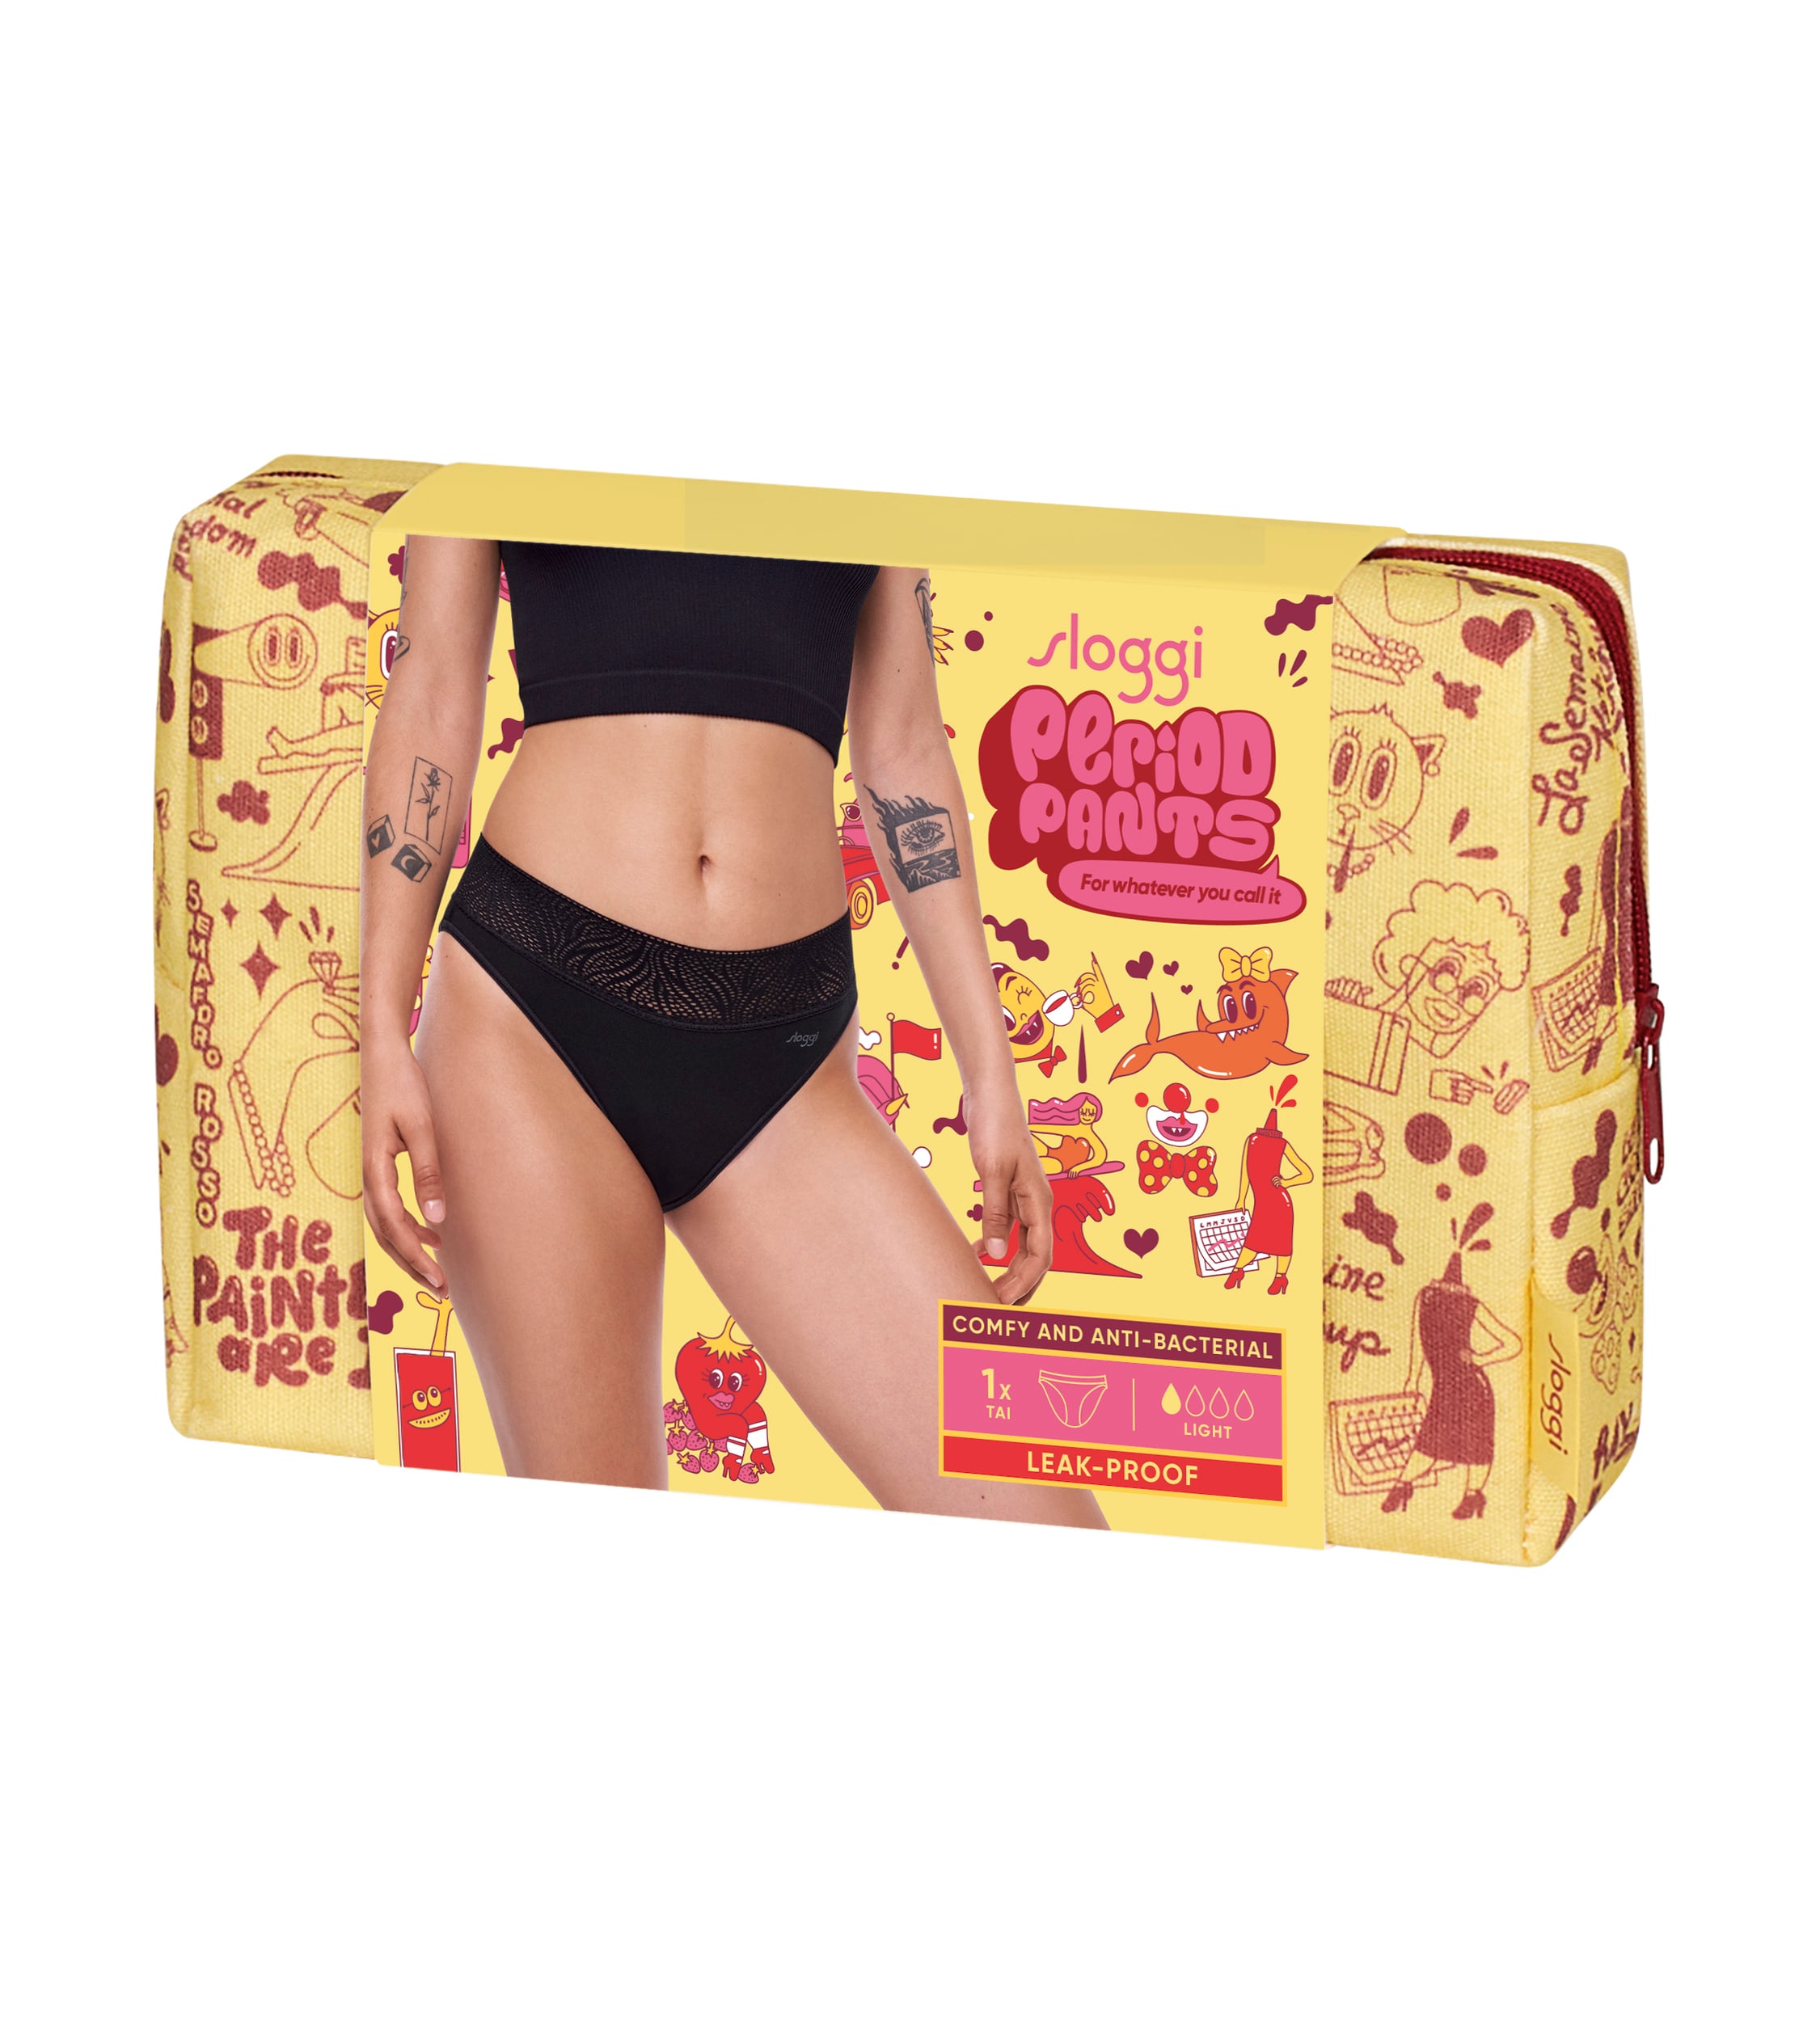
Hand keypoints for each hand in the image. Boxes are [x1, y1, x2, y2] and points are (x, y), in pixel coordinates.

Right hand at [361, 1041, 446, 1292]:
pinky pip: (388, 1207)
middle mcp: (367, 1174)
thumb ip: (428, 1172)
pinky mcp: (378, 1163)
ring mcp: (370, 1170)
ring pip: (384, 1224)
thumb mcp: (421, 1126)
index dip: (416, 1257)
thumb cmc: (403, 1085)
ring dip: (408, 1249)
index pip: (394, 1227)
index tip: (438, 1279)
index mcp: (374, 1169)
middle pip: (385, 1234)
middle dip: (411, 1264)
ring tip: (436, 1271)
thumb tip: (437, 1218)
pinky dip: (406, 1227)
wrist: (382, 1053)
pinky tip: (431, 1232)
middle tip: (440, 1290)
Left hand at [968, 1083, 1052, 1306]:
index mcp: (1040, 1200)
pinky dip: (998, 1246)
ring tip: (987, 1289)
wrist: (990, 1092)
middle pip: (1036, 1256)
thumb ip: (996, 1214)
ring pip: (1023, 1245)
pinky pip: (1010, 1228)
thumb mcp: (992, 1172)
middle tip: (994, 1309)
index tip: (1000, 1303)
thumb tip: (998, 1257)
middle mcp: (1037, 1202)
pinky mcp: (1008, 1189)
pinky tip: (979, 1254)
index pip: (1041, 1256)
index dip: (1023, 1283)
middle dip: (1020, 1285)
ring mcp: (1024, 1196)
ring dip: (1009, 1269)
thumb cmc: (994, 1126)